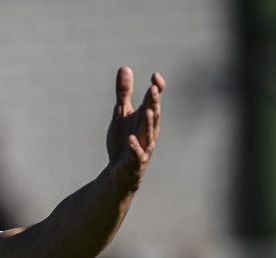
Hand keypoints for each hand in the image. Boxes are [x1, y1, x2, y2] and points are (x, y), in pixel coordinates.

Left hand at [106, 66, 164, 192]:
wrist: (119, 171)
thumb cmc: (123, 140)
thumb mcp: (121, 113)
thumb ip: (124, 92)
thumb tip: (125, 67)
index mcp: (145, 118)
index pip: (154, 101)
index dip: (156, 89)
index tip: (154, 76)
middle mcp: (148, 131)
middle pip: (153, 115)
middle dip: (153, 102)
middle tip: (153, 88)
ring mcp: (144, 146)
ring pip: (148, 133)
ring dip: (149, 122)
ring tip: (148, 110)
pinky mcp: (135, 161)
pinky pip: (136, 153)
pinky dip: (135, 147)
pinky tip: (131, 139)